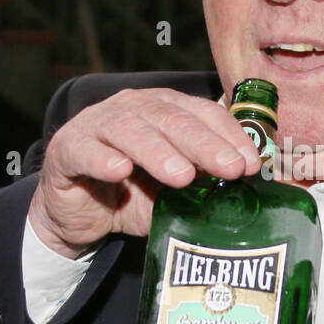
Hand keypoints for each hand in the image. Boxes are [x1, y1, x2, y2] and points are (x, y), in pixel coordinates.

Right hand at [28, 88, 261, 257]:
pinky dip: (102, 159)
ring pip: (130, 130)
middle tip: (231, 168)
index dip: (230, 136)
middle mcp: (132, 109)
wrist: (80, 214)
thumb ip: (207, 182)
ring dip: (159, 151)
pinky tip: (120, 171)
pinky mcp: (67, 150)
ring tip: (182, 176)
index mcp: (165, 110)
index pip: (203, 113)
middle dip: (205, 144)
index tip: (253, 164)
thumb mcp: (176, 191)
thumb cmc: (133, 194)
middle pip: (171, 118)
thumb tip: (257, 188)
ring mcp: (97, 126)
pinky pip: (84, 151)